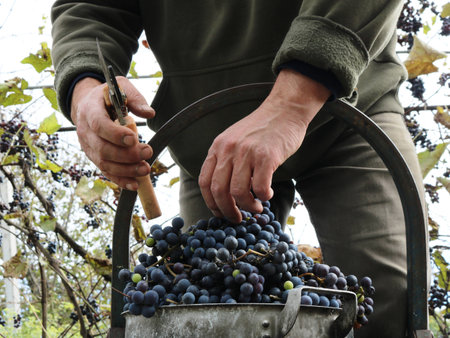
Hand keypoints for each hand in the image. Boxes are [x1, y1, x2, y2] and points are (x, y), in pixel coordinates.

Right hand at [71, 76, 154, 189]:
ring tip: (145, 169)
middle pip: (103, 148)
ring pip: (104, 163)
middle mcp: (85, 131)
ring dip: (126, 169)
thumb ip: (135, 99)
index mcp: (90, 110)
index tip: (133, 139)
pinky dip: (120, 180)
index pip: (99, 125)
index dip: (115, 134)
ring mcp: (88, 146)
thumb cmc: (107, 96)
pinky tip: (134, 184)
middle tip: (148, 152)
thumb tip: (150, 113)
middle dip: (126, 154)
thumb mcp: (121, 88)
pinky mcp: (94, 157)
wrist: (88, 104)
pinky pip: (106, 171)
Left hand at [198, 70, 329, 222]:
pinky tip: (268, 194)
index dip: (211, 203)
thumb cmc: (262, 129)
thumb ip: (226, 161)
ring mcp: (246, 153)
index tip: (220, 212)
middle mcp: (228, 150)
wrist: (284, 110)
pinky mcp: (266, 157)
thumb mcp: (234, 140)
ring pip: (238, 193)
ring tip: (257, 207)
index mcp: (218, 147)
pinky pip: (260, 187)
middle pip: (218, 191)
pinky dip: (263, 197)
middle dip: (227, 211)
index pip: (204, 182)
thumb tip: (224, 193)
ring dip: (248, 206)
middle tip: (238, 218)